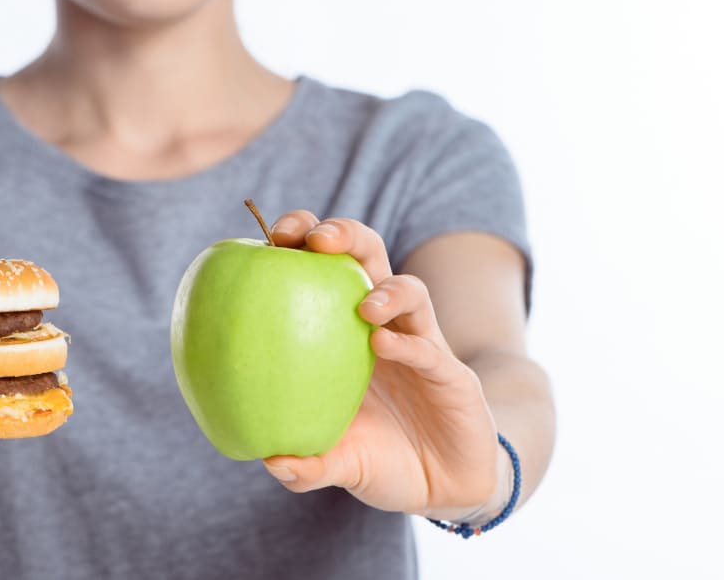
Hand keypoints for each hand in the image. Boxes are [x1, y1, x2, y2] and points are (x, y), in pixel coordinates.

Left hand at [261, 212, 502, 519]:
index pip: (327, 268)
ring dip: (387, 290)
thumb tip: (270, 462)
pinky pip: (431, 352)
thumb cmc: (380, 459)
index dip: (304, 243)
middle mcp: (385, 326)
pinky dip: (409, 345)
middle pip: (370, 257)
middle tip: (315, 239)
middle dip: (345, 234)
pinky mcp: (453, 377)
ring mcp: (422, 346)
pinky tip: (384, 346)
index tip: (273, 239)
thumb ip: (305, 466)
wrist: (441, 489)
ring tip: (364, 306)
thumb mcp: (337, 463)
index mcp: (347, 332)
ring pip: (412, 293)